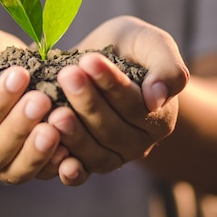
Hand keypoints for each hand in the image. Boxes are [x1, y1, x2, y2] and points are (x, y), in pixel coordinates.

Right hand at [0, 26, 65, 183]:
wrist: (1, 62)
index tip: (19, 75)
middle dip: (18, 126)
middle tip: (41, 99)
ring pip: (15, 171)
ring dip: (37, 150)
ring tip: (56, 125)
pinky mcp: (26, 166)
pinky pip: (39, 174)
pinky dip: (55, 163)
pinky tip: (69, 147)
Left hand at [48, 15, 188, 180]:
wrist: (101, 62)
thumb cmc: (130, 48)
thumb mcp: (151, 44)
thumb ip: (167, 68)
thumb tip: (156, 99)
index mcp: (159, 117)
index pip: (135, 104)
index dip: (111, 84)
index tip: (89, 60)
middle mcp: (139, 143)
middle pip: (112, 130)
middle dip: (87, 103)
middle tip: (66, 76)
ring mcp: (113, 156)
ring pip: (95, 153)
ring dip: (73, 133)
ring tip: (54, 110)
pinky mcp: (87, 164)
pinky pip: (79, 172)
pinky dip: (65, 165)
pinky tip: (49, 145)